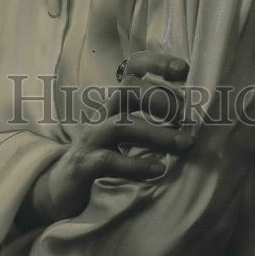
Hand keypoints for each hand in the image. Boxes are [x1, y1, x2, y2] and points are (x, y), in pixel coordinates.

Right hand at [27, 51, 192, 224]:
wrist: (60, 191)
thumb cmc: (102, 159)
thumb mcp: (125, 138)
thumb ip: (150, 125)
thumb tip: (194, 124)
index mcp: (114, 107)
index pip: (131, 72)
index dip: (155, 64)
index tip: (183, 69)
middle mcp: (102, 117)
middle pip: (126, 90)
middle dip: (159, 98)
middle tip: (186, 116)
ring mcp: (91, 140)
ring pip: (121, 125)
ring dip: (156, 133)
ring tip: (184, 144)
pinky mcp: (84, 166)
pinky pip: (108, 161)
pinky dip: (134, 165)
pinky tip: (157, 170)